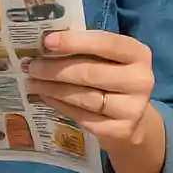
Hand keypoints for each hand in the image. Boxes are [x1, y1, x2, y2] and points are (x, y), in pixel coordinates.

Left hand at [23, 30, 153, 147]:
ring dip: (52, 88)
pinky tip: (46, 96)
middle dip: (55, 69)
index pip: (105, 43)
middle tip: (31, 66)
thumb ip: (84, 47)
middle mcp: (141, 80)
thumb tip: (44, 43)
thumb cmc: (112, 74)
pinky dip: (60, 104)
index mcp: (138, 53)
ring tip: (32, 81)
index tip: (46, 42)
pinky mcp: (120, 130)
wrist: (131, 116)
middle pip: (89, 73)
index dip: (74, 41)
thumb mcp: (107, 57)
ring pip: (83, 97)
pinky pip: (82, 116)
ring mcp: (132, 108)